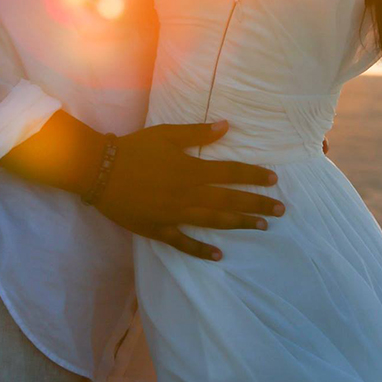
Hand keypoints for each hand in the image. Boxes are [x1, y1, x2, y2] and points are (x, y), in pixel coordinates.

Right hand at [95, 120, 284, 260]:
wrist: (101, 171)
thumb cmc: (135, 148)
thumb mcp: (167, 134)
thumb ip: (197, 133)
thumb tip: (227, 126)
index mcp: (192, 169)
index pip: (231, 172)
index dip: (253, 175)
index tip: (273, 180)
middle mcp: (188, 194)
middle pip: (229, 200)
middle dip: (257, 204)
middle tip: (281, 210)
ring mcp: (175, 215)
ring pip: (214, 222)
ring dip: (240, 224)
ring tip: (262, 227)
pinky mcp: (160, 230)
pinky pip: (185, 243)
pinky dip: (202, 250)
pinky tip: (220, 255)